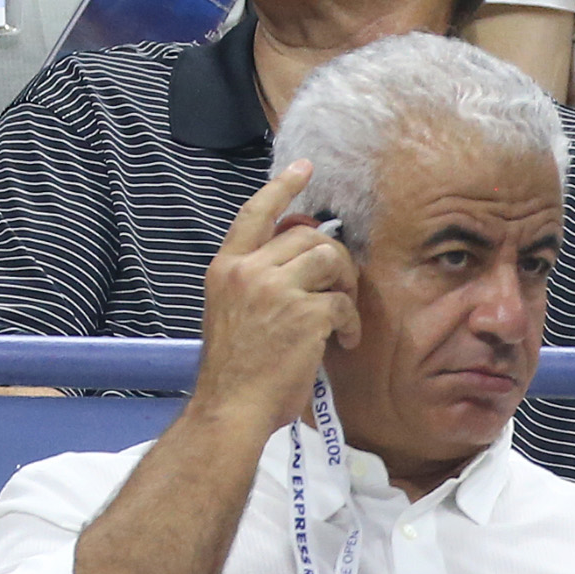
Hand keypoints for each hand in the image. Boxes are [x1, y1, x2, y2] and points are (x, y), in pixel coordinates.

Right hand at [195, 160, 359, 434]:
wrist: (232, 406)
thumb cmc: (234, 369)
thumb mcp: (232, 311)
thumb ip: (258, 280)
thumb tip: (301, 258)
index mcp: (225, 268)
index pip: (254, 213)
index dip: (282, 187)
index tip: (303, 168)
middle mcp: (247, 271)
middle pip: (307, 236)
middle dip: (334, 258)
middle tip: (340, 288)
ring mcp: (275, 290)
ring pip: (330, 258)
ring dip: (345, 284)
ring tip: (342, 316)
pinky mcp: (304, 313)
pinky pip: (342, 302)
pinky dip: (349, 323)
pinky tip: (342, 343)